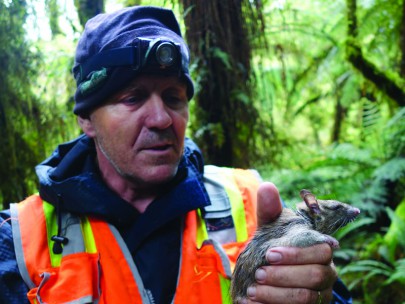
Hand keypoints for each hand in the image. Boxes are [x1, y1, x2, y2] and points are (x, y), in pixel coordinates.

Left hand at [245, 182, 336, 303]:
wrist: (269, 278)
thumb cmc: (274, 248)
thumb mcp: (271, 229)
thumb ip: (270, 210)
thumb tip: (267, 186)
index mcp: (320, 251)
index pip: (321, 250)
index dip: (296, 253)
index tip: (269, 254)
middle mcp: (326, 274)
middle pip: (316, 276)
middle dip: (284, 275)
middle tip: (258, 274)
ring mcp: (320, 296)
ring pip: (307, 297)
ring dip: (276, 294)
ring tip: (252, 291)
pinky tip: (252, 303)